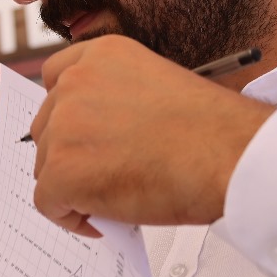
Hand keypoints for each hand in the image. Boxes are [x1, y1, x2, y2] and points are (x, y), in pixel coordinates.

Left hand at [26, 36, 275, 235]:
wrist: (230, 156)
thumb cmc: (211, 131)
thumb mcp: (158, 87)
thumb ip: (117, 99)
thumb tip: (99, 136)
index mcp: (100, 56)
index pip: (54, 78)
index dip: (65, 114)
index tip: (82, 136)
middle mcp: (74, 84)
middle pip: (46, 127)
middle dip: (68, 153)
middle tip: (102, 174)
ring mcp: (63, 127)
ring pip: (46, 166)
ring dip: (72, 185)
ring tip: (113, 197)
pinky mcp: (61, 171)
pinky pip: (48, 203)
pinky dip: (69, 217)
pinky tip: (102, 220)